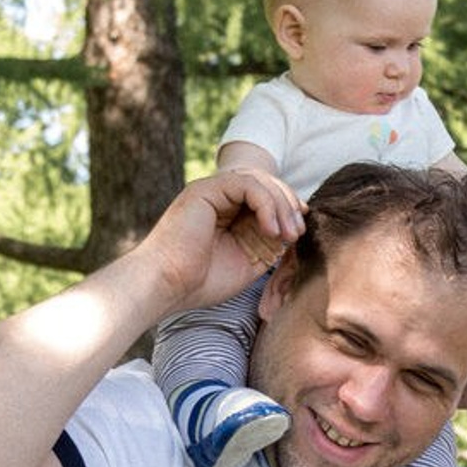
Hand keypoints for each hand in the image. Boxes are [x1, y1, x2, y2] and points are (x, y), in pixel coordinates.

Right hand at [141, 170, 305, 311]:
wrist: (166, 285)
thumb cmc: (199, 282)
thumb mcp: (247, 262)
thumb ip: (268, 244)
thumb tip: (293, 231)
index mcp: (226, 213)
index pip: (265, 198)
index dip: (287, 209)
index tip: (300, 232)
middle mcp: (218, 198)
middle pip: (265, 184)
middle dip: (288, 206)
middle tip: (299, 232)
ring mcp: (211, 191)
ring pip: (259, 180)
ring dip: (281, 205)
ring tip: (289, 234)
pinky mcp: (206, 189)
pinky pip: (247, 184)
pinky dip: (266, 204)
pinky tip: (272, 229)